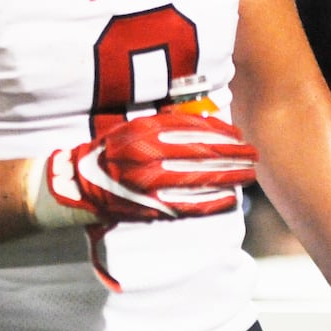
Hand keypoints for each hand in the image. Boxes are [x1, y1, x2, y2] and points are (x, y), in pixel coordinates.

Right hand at [35, 111, 257, 224]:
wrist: (77, 184)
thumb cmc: (109, 152)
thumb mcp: (134, 127)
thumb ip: (164, 124)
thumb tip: (203, 123)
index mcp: (144, 133)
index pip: (192, 131)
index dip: (220, 134)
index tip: (239, 135)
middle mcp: (148, 156)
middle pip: (201, 154)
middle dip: (232, 156)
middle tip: (253, 156)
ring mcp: (149, 184)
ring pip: (198, 179)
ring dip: (227, 177)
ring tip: (248, 175)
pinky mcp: (149, 207)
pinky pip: (186, 205)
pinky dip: (210, 201)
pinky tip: (229, 199)